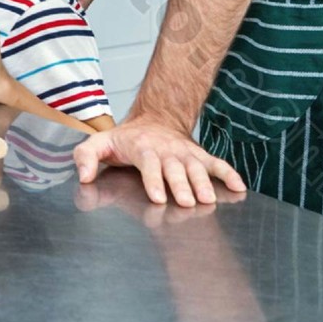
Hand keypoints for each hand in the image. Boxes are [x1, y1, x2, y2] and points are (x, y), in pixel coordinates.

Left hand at [73, 113, 245, 206]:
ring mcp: (184, 153)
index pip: (148, 163)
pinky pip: (216, 163)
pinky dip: (228, 173)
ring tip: (208, 198)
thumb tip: (84, 176)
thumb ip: (86, 156)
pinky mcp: (198, 155)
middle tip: (186, 202)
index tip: (157, 197)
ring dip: (203, 181)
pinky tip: (238, 187)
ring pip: (196, 166)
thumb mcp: (100, 142)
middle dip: (180, 184)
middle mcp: (166, 150)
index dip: (153, 179)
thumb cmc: (125, 139)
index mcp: (141, 148)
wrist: (154, 119)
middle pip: (175, 167)